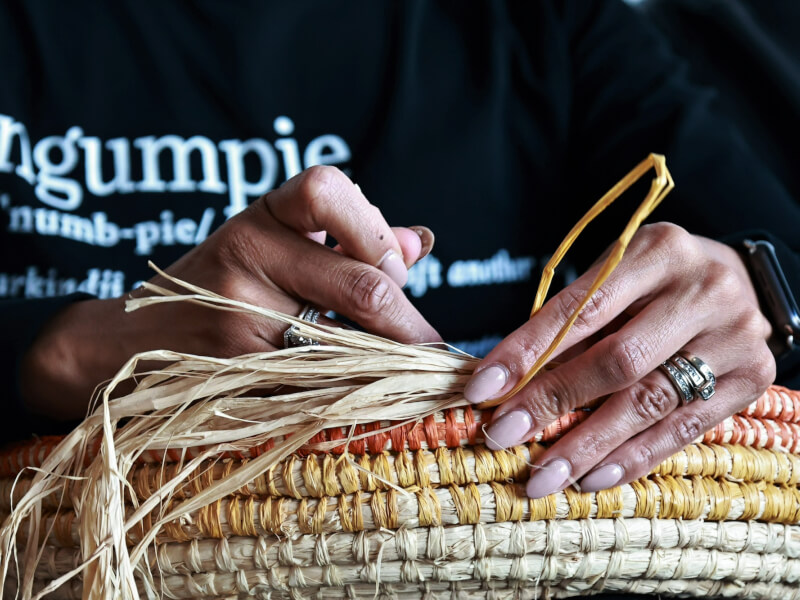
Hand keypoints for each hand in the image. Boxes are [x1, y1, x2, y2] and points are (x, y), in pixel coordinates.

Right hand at [21, 166, 438, 419]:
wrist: (131, 342)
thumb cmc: (217, 289)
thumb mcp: (274, 248)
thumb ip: (349, 241)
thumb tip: (421, 241)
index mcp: (262, 215)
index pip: (327, 188)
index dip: (375, 229)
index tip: (396, 268)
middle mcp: (246, 252)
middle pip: (359, 281)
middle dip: (410, 321)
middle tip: (434, 348)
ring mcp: (237, 312)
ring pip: (346, 341)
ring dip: (385, 360)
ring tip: (403, 370)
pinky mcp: (234, 367)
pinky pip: (315, 380)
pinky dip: (348, 388)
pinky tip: (359, 393)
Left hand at [463, 222, 774, 497]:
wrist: (742, 282)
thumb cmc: (657, 282)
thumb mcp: (614, 279)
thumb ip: (569, 323)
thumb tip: (505, 381)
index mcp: (656, 250)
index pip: (580, 309)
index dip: (526, 352)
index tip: (482, 389)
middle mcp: (702, 289)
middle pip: (617, 360)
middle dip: (551, 402)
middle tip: (503, 436)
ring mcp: (734, 335)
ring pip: (649, 402)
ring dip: (588, 445)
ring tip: (544, 475)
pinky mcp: (753, 378)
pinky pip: (684, 428)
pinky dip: (634, 457)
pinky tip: (594, 478)